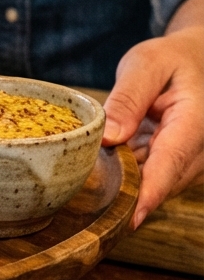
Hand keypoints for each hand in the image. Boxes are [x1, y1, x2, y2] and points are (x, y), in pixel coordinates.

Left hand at [102, 24, 203, 228]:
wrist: (196, 61)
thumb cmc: (172, 60)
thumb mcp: (147, 65)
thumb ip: (128, 98)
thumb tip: (109, 138)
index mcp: (195, 122)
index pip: (171, 164)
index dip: (149, 194)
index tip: (129, 218)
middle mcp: (201, 148)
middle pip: (163, 182)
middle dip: (128, 192)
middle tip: (86, 190)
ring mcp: (194, 160)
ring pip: (158, 184)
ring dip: (128, 182)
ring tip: (96, 171)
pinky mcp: (181, 164)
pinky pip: (155, 178)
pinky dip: (132, 174)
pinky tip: (110, 163)